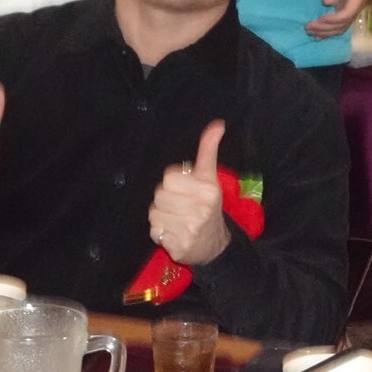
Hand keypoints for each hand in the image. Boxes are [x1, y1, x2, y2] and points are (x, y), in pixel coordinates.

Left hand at [149, 121, 231, 265]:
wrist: (216, 245)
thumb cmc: (208, 206)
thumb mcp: (210, 177)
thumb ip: (209, 150)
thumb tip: (218, 124)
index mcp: (209, 190)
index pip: (169, 178)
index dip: (173, 183)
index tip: (184, 190)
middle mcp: (202, 210)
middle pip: (159, 195)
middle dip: (166, 200)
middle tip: (180, 206)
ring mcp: (191, 230)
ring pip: (154, 213)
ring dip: (161, 216)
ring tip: (176, 220)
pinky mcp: (180, 248)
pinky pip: (154, 231)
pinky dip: (160, 232)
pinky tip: (174, 233)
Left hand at [305, 0, 370, 38]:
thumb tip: (327, 2)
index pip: (346, 15)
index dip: (332, 20)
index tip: (318, 20)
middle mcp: (357, 7)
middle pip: (343, 24)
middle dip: (325, 28)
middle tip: (308, 28)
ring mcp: (351, 9)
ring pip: (341, 27)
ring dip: (326, 32)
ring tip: (311, 33)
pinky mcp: (345, 9)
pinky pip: (339, 24)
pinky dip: (329, 30)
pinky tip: (319, 35)